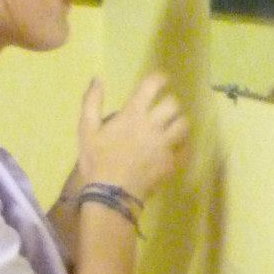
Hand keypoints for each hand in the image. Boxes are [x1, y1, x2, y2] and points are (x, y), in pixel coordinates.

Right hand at [77, 74, 188, 205]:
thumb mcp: (86, 129)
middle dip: (171, 103)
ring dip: (180, 122)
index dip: (160, 79)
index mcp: (133, 114)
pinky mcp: (171, 164)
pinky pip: (186, 150)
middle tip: (165, 108)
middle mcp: (152, 126)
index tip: (162, 80)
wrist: (110, 194)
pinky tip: (178, 146)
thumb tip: (97, 79)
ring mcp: (164, 146)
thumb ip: (92, 101)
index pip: (153, 86)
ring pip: (184, 125)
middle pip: (174, 104)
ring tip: (173, 126)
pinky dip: (184, 145)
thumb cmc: (96, 161)